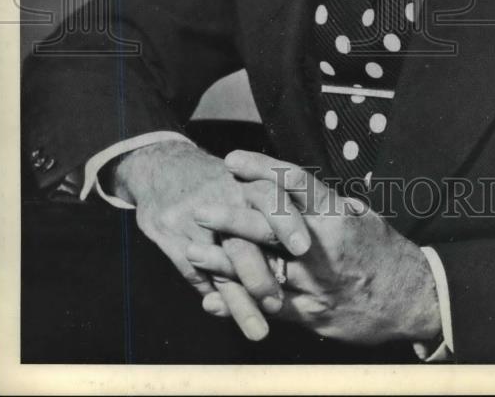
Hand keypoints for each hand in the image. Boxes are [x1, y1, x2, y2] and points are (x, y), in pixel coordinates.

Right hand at [111, 140, 311, 339]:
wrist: (163, 163)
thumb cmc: (218, 177)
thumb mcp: (247, 174)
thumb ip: (279, 200)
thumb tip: (331, 219)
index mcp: (246, 181)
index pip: (271, 196)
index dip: (287, 221)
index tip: (303, 248)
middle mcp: (221, 199)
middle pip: (242, 238)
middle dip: (259, 274)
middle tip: (277, 303)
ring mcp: (193, 220)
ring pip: (220, 267)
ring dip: (240, 301)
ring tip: (260, 330)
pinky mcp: (172, 237)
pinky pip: (197, 275)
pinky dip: (216, 297)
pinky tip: (229, 314)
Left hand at [185, 150, 441, 345]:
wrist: (412, 299)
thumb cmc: (384, 252)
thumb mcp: (362, 217)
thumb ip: (329, 203)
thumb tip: (299, 185)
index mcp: (336, 215)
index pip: (294, 183)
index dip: (261, 169)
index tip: (234, 159)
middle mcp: (323, 246)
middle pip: (270, 226)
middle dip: (233, 217)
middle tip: (203, 207)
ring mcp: (316, 282)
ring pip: (263, 269)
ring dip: (224, 262)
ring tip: (193, 251)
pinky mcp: (312, 314)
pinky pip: (269, 307)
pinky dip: (239, 302)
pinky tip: (213, 299)